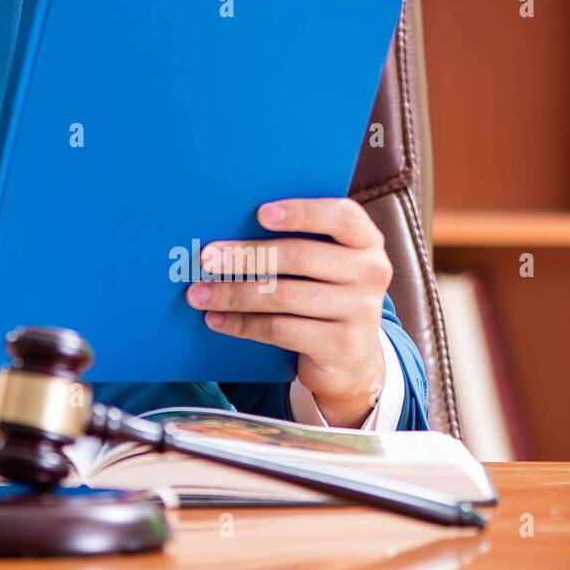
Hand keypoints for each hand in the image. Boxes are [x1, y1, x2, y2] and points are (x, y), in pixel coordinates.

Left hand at [186, 197, 390, 427]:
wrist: (351, 356)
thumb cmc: (322, 291)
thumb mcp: (321, 263)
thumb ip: (294, 240)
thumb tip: (226, 233)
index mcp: (365, 240)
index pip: (342, 216)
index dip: (301, 212)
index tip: (260, 213)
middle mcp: (371, 272)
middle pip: (300, 257)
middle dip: (245, 256)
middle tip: (207, 258)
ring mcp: (361, 311)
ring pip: (283, 295)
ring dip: (233, 293)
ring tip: (199, 293)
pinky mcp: (341, 345)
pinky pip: (280, 329)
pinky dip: (242, 323)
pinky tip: (216, 319)